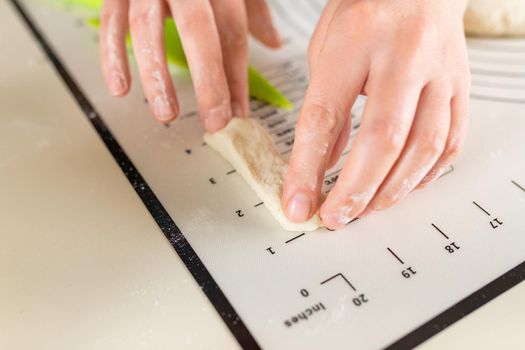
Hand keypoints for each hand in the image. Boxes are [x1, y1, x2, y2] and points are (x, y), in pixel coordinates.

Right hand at [100, 0, 280, 130]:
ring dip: (157, 76)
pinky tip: (121, 88)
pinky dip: (113, 55)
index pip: (233, 33)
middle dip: (210, 80)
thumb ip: (253, 9)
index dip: (237, 76)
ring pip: (148, 27)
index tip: (238, 112)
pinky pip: (112, 21)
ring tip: (167, 114)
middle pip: (200, 31)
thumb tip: (274, 42)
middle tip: (215, 120)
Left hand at [282, 0, 470, 229]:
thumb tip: (325, 163)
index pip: (325, 117)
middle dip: (355, 190)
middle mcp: (404, 55)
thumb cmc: (366, 10)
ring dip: (392, 189)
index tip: (298, 204)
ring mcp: (440, 72)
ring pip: (423, 146)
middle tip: (336, 218)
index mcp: (356, 40)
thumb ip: (326, 105)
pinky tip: (405, 187)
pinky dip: (427, 174)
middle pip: (382, 139)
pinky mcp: (462, 86)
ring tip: (367, 209)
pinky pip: (451, 141)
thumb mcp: (327, 48)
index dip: (308, 168)